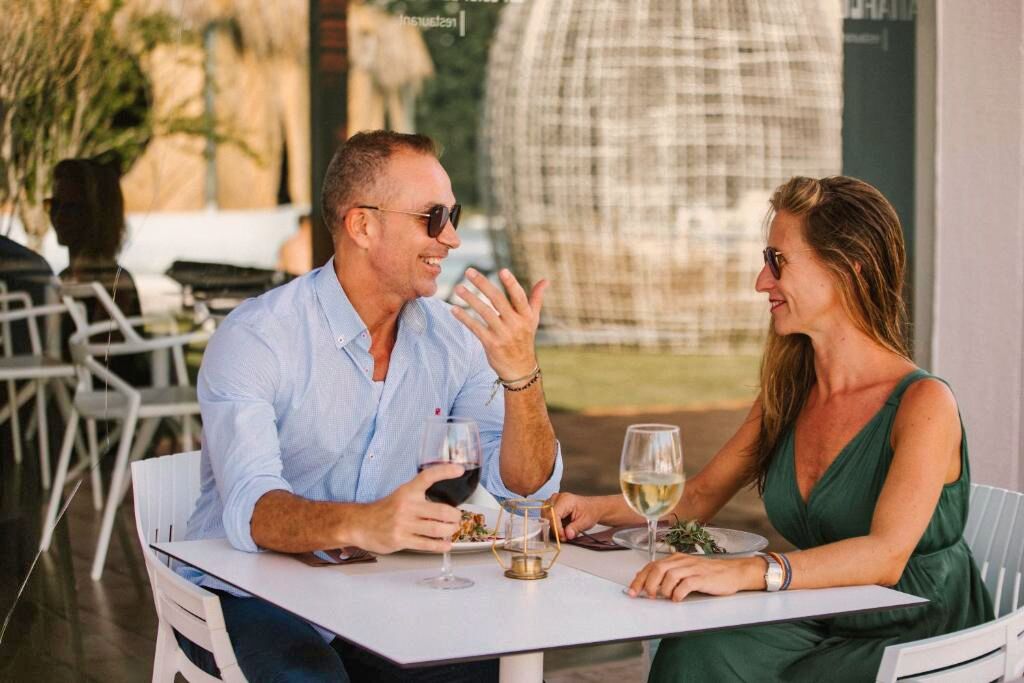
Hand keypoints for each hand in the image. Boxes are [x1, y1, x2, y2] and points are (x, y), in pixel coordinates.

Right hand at [351, 464, 463, 554]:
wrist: (360, 524)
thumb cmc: (384, 510)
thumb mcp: (401, 495)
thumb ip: (420, 497)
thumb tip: (445, 504)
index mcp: (407, 491)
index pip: (428, 476)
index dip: (445, 471)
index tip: (459, 470)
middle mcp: (406, 505)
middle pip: (441, 511)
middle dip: (455, 516)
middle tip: (457, 517)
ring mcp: (403, 523)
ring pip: (436, 529)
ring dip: (450, 530)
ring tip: (452, 529)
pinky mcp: (401, 539)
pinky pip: (426, 544)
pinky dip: (440, 545)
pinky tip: (446, 544)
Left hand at [451, 268, 547, 379]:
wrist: (520, 369)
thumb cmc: (525, 339)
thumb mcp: (533, 320)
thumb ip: (536, 299)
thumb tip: (545, 280)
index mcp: (526, 316)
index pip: (519, 297)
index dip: (511, 284)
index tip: (502, 270)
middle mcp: (515, 324)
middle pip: (497, 300)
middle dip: (482, 284)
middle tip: (469, 271)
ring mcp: (503, 334)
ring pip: (484, 312)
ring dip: (470, 298)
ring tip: (458, 288)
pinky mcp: (491, 344)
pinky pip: (475, 328)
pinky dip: (464, 318)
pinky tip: (454, 309)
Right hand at [549, 492, 603, 539]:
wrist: (593, 508)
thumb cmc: (590, 511)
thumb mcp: (585, 521)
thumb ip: (575, 528)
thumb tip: (567, 535)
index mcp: (565, 500)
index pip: (553, 514)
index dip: (556, 527)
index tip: (562, 537)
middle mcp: (557, 498)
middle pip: (546, 515)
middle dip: (554, 528)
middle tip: (564, 536)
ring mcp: (553, 502)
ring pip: (545, 516)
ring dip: (552, 526)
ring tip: (563, 532)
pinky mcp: (552, 506)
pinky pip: (547, 517)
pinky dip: (553, 525)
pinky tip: (561, 528)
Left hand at [627, 554, 763, 600]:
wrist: (733, 572)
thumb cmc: (709, 574)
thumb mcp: (686, 571)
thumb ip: (669, 575)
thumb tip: (649, 584)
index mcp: (676, 559)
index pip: (652, 566)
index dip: (639, 578)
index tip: (632, 590)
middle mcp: (682, 561)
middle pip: (657, 569)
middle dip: (647, 584)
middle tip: (646, 596)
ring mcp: (692, 569)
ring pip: (669, 576)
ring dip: (663, 589)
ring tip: (665, 598)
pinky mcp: (702, 578)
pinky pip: (686, 584)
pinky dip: (678, 593)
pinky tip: (678, 599)